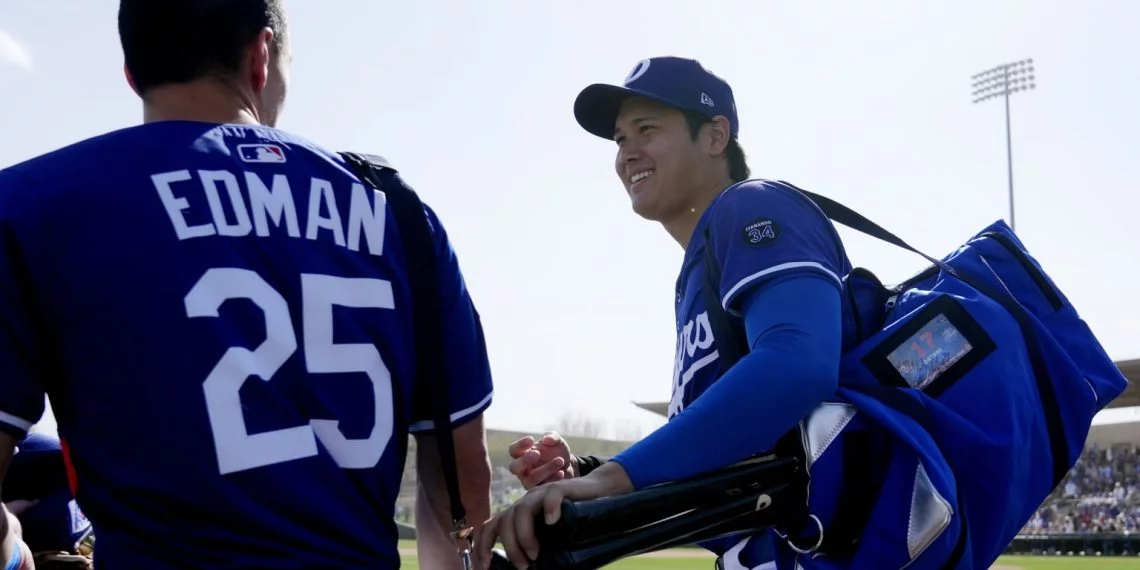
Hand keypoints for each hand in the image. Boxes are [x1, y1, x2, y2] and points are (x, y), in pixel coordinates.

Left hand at [475, 463, 633, 569]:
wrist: (597, 492)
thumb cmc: (572, 519)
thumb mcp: (549, 536)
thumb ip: (534, 546)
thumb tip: (524, 569)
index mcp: (519, 514)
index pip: (491, 524)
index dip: (482, 544)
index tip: (484, 564)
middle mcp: (526, 502)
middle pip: (505, 521)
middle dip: (510, 547)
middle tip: (523, 565)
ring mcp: (542, 493)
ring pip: (522, 510)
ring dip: (524, 535)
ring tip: (535, 553)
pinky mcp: (561, 488)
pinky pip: (551, 495)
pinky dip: (549, 509)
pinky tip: (553, 521)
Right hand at [507, 432, 574, 489]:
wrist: (569, 466)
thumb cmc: (557, 451)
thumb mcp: (557, 441)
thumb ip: (552, 437)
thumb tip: (547, 439)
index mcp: (522, 454)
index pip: (513, 450)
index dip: (520, 445)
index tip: (532, 440)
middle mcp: (522, 469)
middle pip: (514, 467)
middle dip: (525, 460)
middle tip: (538, 453)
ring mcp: (529, 482)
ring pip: (531, 479)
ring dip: (545, 469)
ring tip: (560, 460)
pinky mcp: (539, 491)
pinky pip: (542, 488)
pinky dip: (552, 479)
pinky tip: (561, 473)